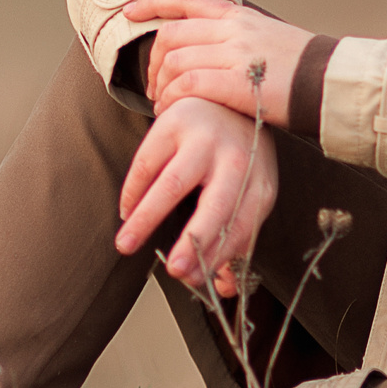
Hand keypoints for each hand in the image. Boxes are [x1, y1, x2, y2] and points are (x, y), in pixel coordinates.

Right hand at [114, 96, 276, 297]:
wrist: (224, 99)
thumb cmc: (236, 158)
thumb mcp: (246, 195)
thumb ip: (235, 241)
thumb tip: (224, 288)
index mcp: (260, 183)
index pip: (242, 226)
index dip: (219, 256)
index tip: (195, 280)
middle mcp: (236, 159)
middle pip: (216, 206)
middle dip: (195, 242)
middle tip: (175, 270)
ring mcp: (204, 138)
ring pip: (173, 184)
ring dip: (147, 218)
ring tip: (126, 244)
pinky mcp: (174, 123)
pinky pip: (147, 163)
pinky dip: (133, 192)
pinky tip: (127, 212)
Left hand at [121, 0, 315, 128]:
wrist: (332, 83)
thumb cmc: (303, 68)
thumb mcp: (267, 37)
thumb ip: (235, 37)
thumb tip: (208, 47)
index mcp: (238, 16)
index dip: (152, 3)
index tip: (130, 11)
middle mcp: (232, 29)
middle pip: (171, 35)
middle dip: (152, 61)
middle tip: (153, 85)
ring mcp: (234, 54)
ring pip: (175, 61)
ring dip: (160, 86)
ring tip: (163, 105)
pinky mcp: (236, 83)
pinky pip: (187, 86)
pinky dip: (172, 100)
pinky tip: (173, 113)